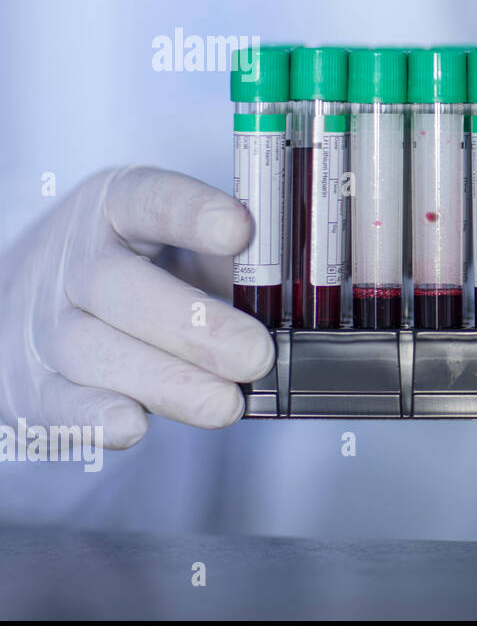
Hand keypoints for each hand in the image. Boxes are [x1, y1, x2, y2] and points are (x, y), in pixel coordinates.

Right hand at [0, 166, 275, 448]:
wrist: (31, 301)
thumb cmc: (136, 270)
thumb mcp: (181, 244)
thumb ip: (231, 259)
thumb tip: (296, 287)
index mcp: (115, 208)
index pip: (150, 200)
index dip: (192, 214)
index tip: (240, 229)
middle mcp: (73, 260)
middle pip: (121, 287)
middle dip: (195, 326)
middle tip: (256, 354)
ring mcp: (45, 323)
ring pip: (94, 350)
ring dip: (165, 382)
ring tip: (225, 403)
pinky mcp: (33, 383)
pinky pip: (56, 401)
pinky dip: (93, 417)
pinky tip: (131, 425)